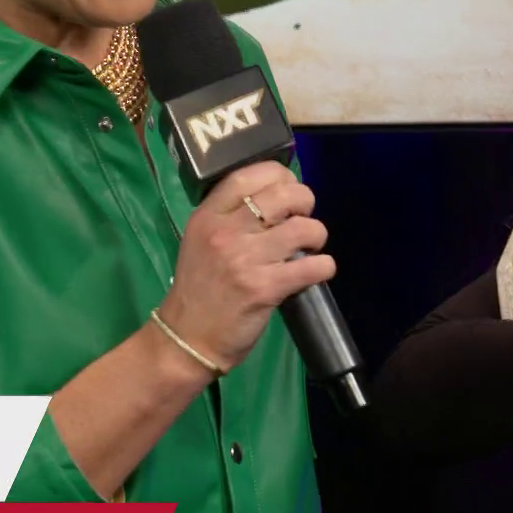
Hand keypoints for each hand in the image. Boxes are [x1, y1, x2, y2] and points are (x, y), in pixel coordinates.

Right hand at [156, 161, 335, 372]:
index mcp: (208, 216)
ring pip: (303, 228)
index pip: (248, 175)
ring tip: (311, 246)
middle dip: (305, 201)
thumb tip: (277, 197)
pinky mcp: (265, 288)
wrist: (187, 338)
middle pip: (283, 195)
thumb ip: (231, 216)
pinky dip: (324, 266)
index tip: (289, 186)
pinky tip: (317, 270)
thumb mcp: (201, 240)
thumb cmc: (200, 288)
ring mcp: (245, 260)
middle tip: (303, 218)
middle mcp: (226, 232)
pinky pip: (312, 266)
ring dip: (317, 235)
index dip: (280, 174)